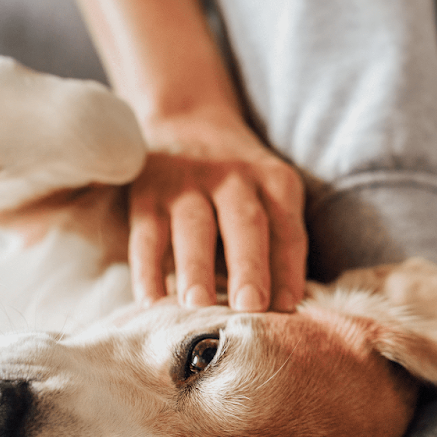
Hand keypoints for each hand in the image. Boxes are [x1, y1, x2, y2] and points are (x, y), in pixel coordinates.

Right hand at [128, 114, 307, 311]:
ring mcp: (187, 183)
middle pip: (245, 223)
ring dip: (196, 268)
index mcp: (275, 183)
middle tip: (250, 306)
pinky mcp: (147, 192)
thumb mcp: (268, 200)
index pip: (287, 231)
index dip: (289, 270)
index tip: (287, 309)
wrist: (187, 126)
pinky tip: (151, 301)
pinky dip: (147, 269)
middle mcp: (234, 178)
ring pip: (194, 227)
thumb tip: (280, 310)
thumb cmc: (238, 190)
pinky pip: (147, 235)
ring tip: (197, 305)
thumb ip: (275, 248)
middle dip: (249, 265)